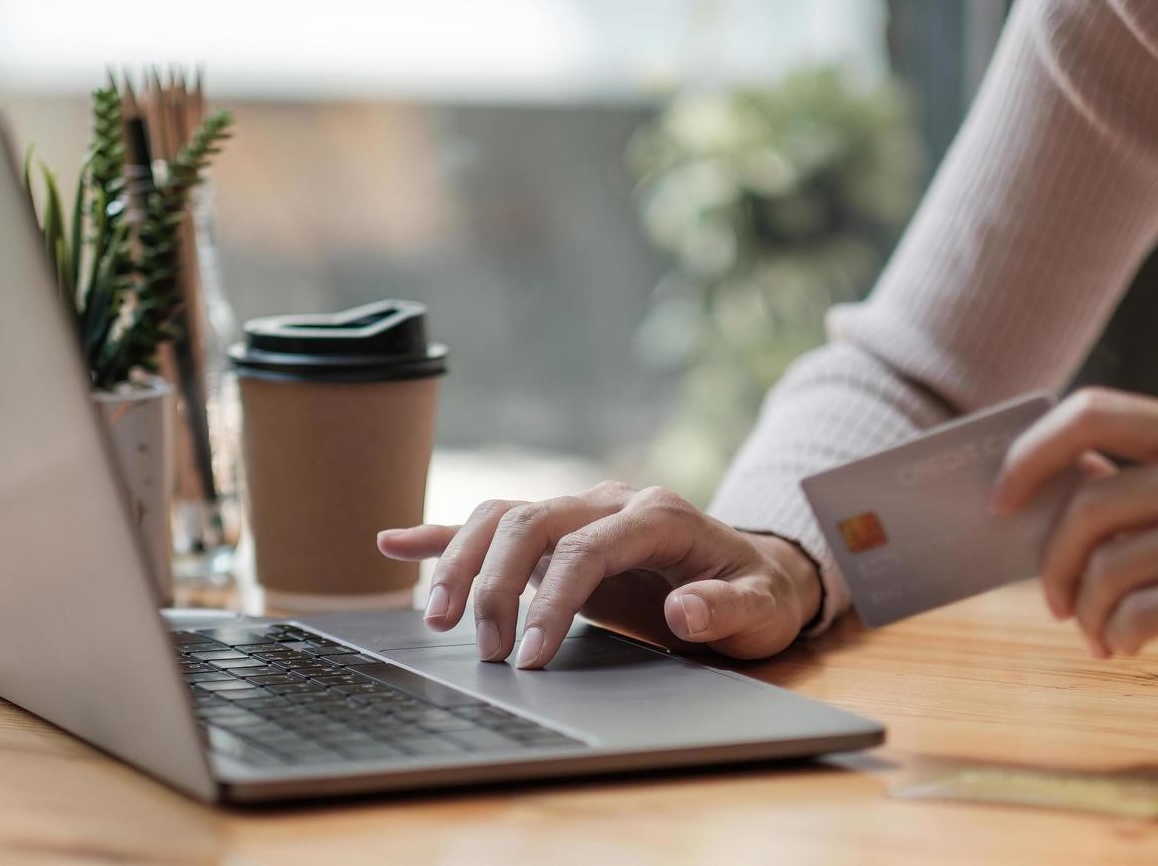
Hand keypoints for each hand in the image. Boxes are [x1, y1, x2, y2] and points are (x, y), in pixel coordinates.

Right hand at [375, 481, 821, 668]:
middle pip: (530, 524)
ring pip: (503, 517)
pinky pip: (493, 523)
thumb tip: (685, 609)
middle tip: (488, 654)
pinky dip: (443, 534)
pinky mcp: (560, 533)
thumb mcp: (762, 609)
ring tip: (440, 620)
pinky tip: (394, 543)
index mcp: (657, 515)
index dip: (550, 600)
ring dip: (463, 562)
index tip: (529, 655)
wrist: (758, 572)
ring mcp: (580, 512)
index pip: (584, 548)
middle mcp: (609, 502)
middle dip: (496, 586)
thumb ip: (727, 608)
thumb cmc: (758, 594)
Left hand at [991, 388, 1157, 722]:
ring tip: (1101, 634)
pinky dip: (1120, 636)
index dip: (1032, 455)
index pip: (1096, 412)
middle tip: (1056, 604)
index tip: (998, 502)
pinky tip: (1129, 646)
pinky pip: (1143, 612)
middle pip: (1092, 502)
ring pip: (1112, 565)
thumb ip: (1134, 490)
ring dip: (1089, 613)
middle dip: (1053, 564)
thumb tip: (1027, 486)